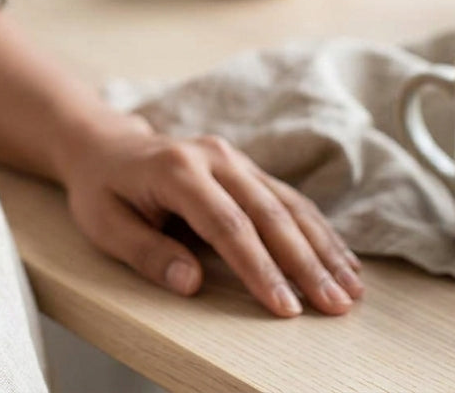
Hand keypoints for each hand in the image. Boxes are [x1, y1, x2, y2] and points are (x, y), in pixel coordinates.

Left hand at [59, 115, 363, 317]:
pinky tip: (341, 258)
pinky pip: (287, 198)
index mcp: (176, 170)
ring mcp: (232, 158)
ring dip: (322, 247)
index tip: (286, 308)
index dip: (259, 268)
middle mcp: (212, 157)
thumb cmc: (103, 190)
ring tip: (351, 290)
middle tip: (335, 306)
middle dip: (306, 263)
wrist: (106, 145)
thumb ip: (146, 252)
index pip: (226, 225)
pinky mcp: (244, 166)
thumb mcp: (105, 224)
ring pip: (286, 204)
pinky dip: (317, 230)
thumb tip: (190, 284)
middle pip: (268, 213)